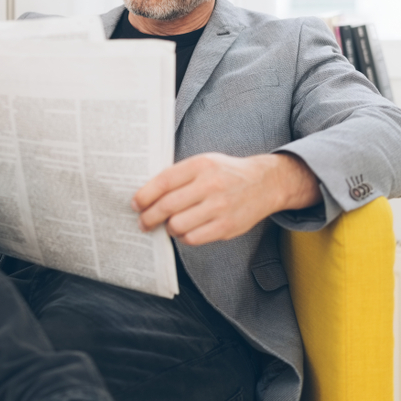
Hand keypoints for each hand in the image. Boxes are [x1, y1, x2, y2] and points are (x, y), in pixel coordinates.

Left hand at [131, 152, 320, 245]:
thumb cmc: (226, 173)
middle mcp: (210, 185)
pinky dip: (184, 236)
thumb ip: (178, 175)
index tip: (135, 204)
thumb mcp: (203, 162)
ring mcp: (219, 207)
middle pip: (167, 206)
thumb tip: (146, 195)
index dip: (144, 196)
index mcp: (201, 165)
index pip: (163, 182)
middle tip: (143, 221)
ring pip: (177, 225)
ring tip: (169, 224)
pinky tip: (185, 230)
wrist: (264, 183)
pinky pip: (193, 238)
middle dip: (148, 217)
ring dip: (168, 227)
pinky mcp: (226, 226)